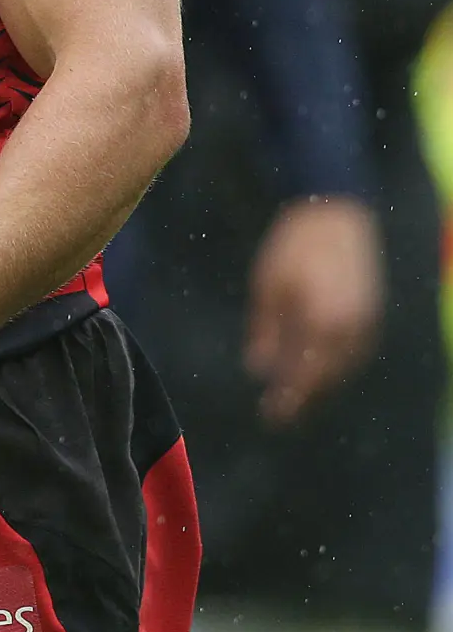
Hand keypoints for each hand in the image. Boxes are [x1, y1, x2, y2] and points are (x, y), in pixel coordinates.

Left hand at [246, 196, 383, 425]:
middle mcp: (350, 330)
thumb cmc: (293, 248)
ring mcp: (366, 322)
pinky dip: (336, 364)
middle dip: (304, 396)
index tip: (271, 416)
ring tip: (296, 394)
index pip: (305, 377)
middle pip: (327, 377)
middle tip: (281, 412)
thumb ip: (264, 331)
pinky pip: (354, 351)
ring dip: (321, 383)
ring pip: (343, 367)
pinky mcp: (371, 312)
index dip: (288, 400)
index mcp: (322, 325)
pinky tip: (318, 365)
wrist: (335, 215)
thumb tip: (258, 370)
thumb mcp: (268, 287)